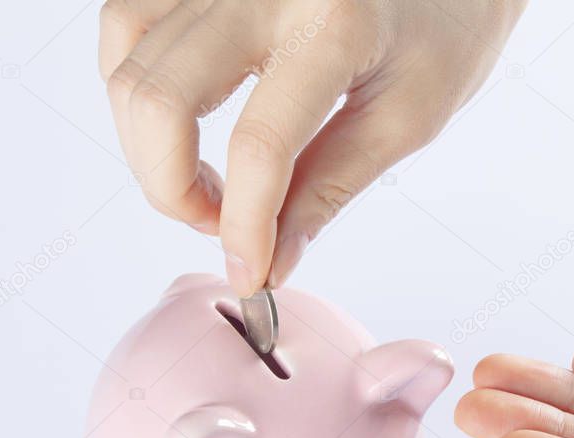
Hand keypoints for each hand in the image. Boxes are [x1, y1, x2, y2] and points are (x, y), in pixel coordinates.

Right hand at [99, 0, 525, 294]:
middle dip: (172, 190)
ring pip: (129, 63)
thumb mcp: (406, 117)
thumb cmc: (446, 29)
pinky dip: (138, 87)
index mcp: (333, 24)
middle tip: (220, 226)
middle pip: (161, 100)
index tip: (250, 275)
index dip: (244, 228)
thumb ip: (330, 189)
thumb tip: (272, 261)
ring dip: (149, 147)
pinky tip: (180, 121)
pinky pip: (128, 24)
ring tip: (210, 183)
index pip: (261, 146)